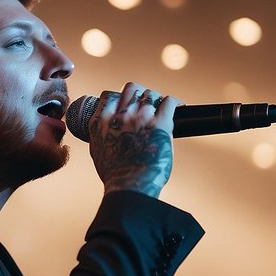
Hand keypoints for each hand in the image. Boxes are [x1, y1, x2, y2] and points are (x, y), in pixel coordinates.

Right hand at [88, 83, 178, 197]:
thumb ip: (100, 135)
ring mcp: (141, 117)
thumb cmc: (115, 176)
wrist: (129, 187)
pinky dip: (175, 103)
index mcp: (102, 121)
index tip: (127, 105)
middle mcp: (121, 115)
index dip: (121, 98)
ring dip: (157, 100)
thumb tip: (106, 131)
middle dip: (139, 94)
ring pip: (151, 94)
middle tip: (146, 106)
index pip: (110, 96)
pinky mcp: (161, 124)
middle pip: (132, 88)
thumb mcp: (97, 151)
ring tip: (161, 110)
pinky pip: (170, 102)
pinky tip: (178, 108)